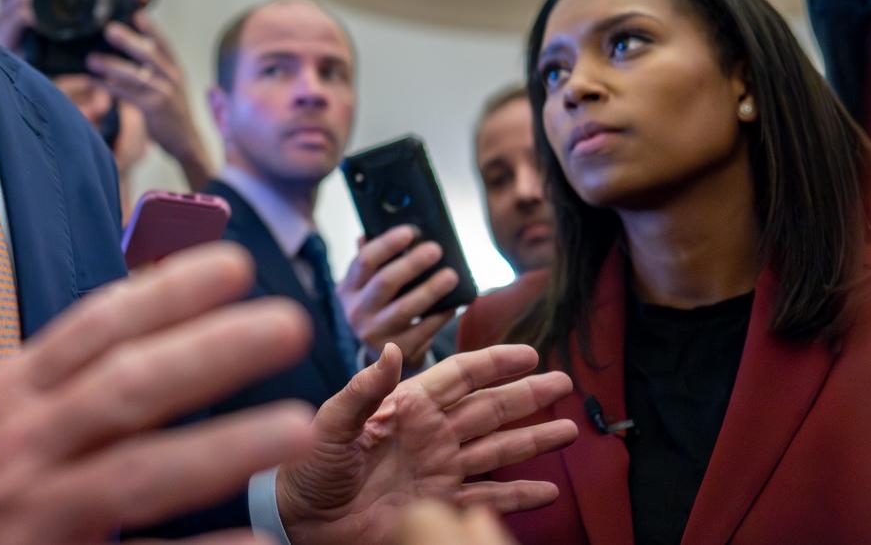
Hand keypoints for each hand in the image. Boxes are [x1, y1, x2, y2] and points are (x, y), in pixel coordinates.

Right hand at [0, 243, 315, 544]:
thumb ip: (59, 378)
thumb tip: (146, 325)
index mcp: (7, 396)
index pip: (93, 330)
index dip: (165, 293)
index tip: (234, 267)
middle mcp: (18, 446)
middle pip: (126, 388)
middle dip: (212, 352)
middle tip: (291, 324)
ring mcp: (28, 514)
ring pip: (135, 475)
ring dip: (219, 448)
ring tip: (293, 426)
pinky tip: (250, 544)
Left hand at [87, 13, 213, 190]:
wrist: (185, 142)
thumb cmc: (171, 113)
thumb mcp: (167, 86)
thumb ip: (152, 71)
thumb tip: (125, 56)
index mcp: (175, 69)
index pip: (163, 43)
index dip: (150, 28)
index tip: (136, 13)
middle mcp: (172, 77)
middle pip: (149, 53)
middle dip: (128, 40)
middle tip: (109, 28)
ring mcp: (165, 92)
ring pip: (136, 75)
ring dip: (112, 65)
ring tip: (92, 59)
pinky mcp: (155, 108)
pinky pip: (129, 95)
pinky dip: (111, 88)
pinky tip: (96, 82)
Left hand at [275, 344, 577, 544]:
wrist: (302, 521)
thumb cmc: (307, 466)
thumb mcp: (331, 424)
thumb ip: (364, 389)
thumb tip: (393, 350)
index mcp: (406, 406)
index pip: (460, 377)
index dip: (494, 363)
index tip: (528, 354)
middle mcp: (430, 434)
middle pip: (490, 409)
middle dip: (527, 396)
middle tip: (565, 383)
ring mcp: (439, 469)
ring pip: (498, 449)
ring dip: (533, 440)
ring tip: (569, 430)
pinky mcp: (439, 505)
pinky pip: (487, 499)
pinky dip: (518, 496)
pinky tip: (547, 490)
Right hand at [337, 227, 455, 368]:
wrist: (381, 360)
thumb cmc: (380, 308)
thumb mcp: (367, 287)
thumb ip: (373, 260)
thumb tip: (378, 226)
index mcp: (347, 289)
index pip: (364, 261)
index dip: (387, 244)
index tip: (410, 231)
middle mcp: (356, 312)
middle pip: (385, 282)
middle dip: (412, 263)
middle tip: (436, 249)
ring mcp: (375, 335)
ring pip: (405, 308)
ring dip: (431, 289)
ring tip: (451, 275)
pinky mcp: (398, 351)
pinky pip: (424, 330)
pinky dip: (440, 315)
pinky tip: (454, 303)